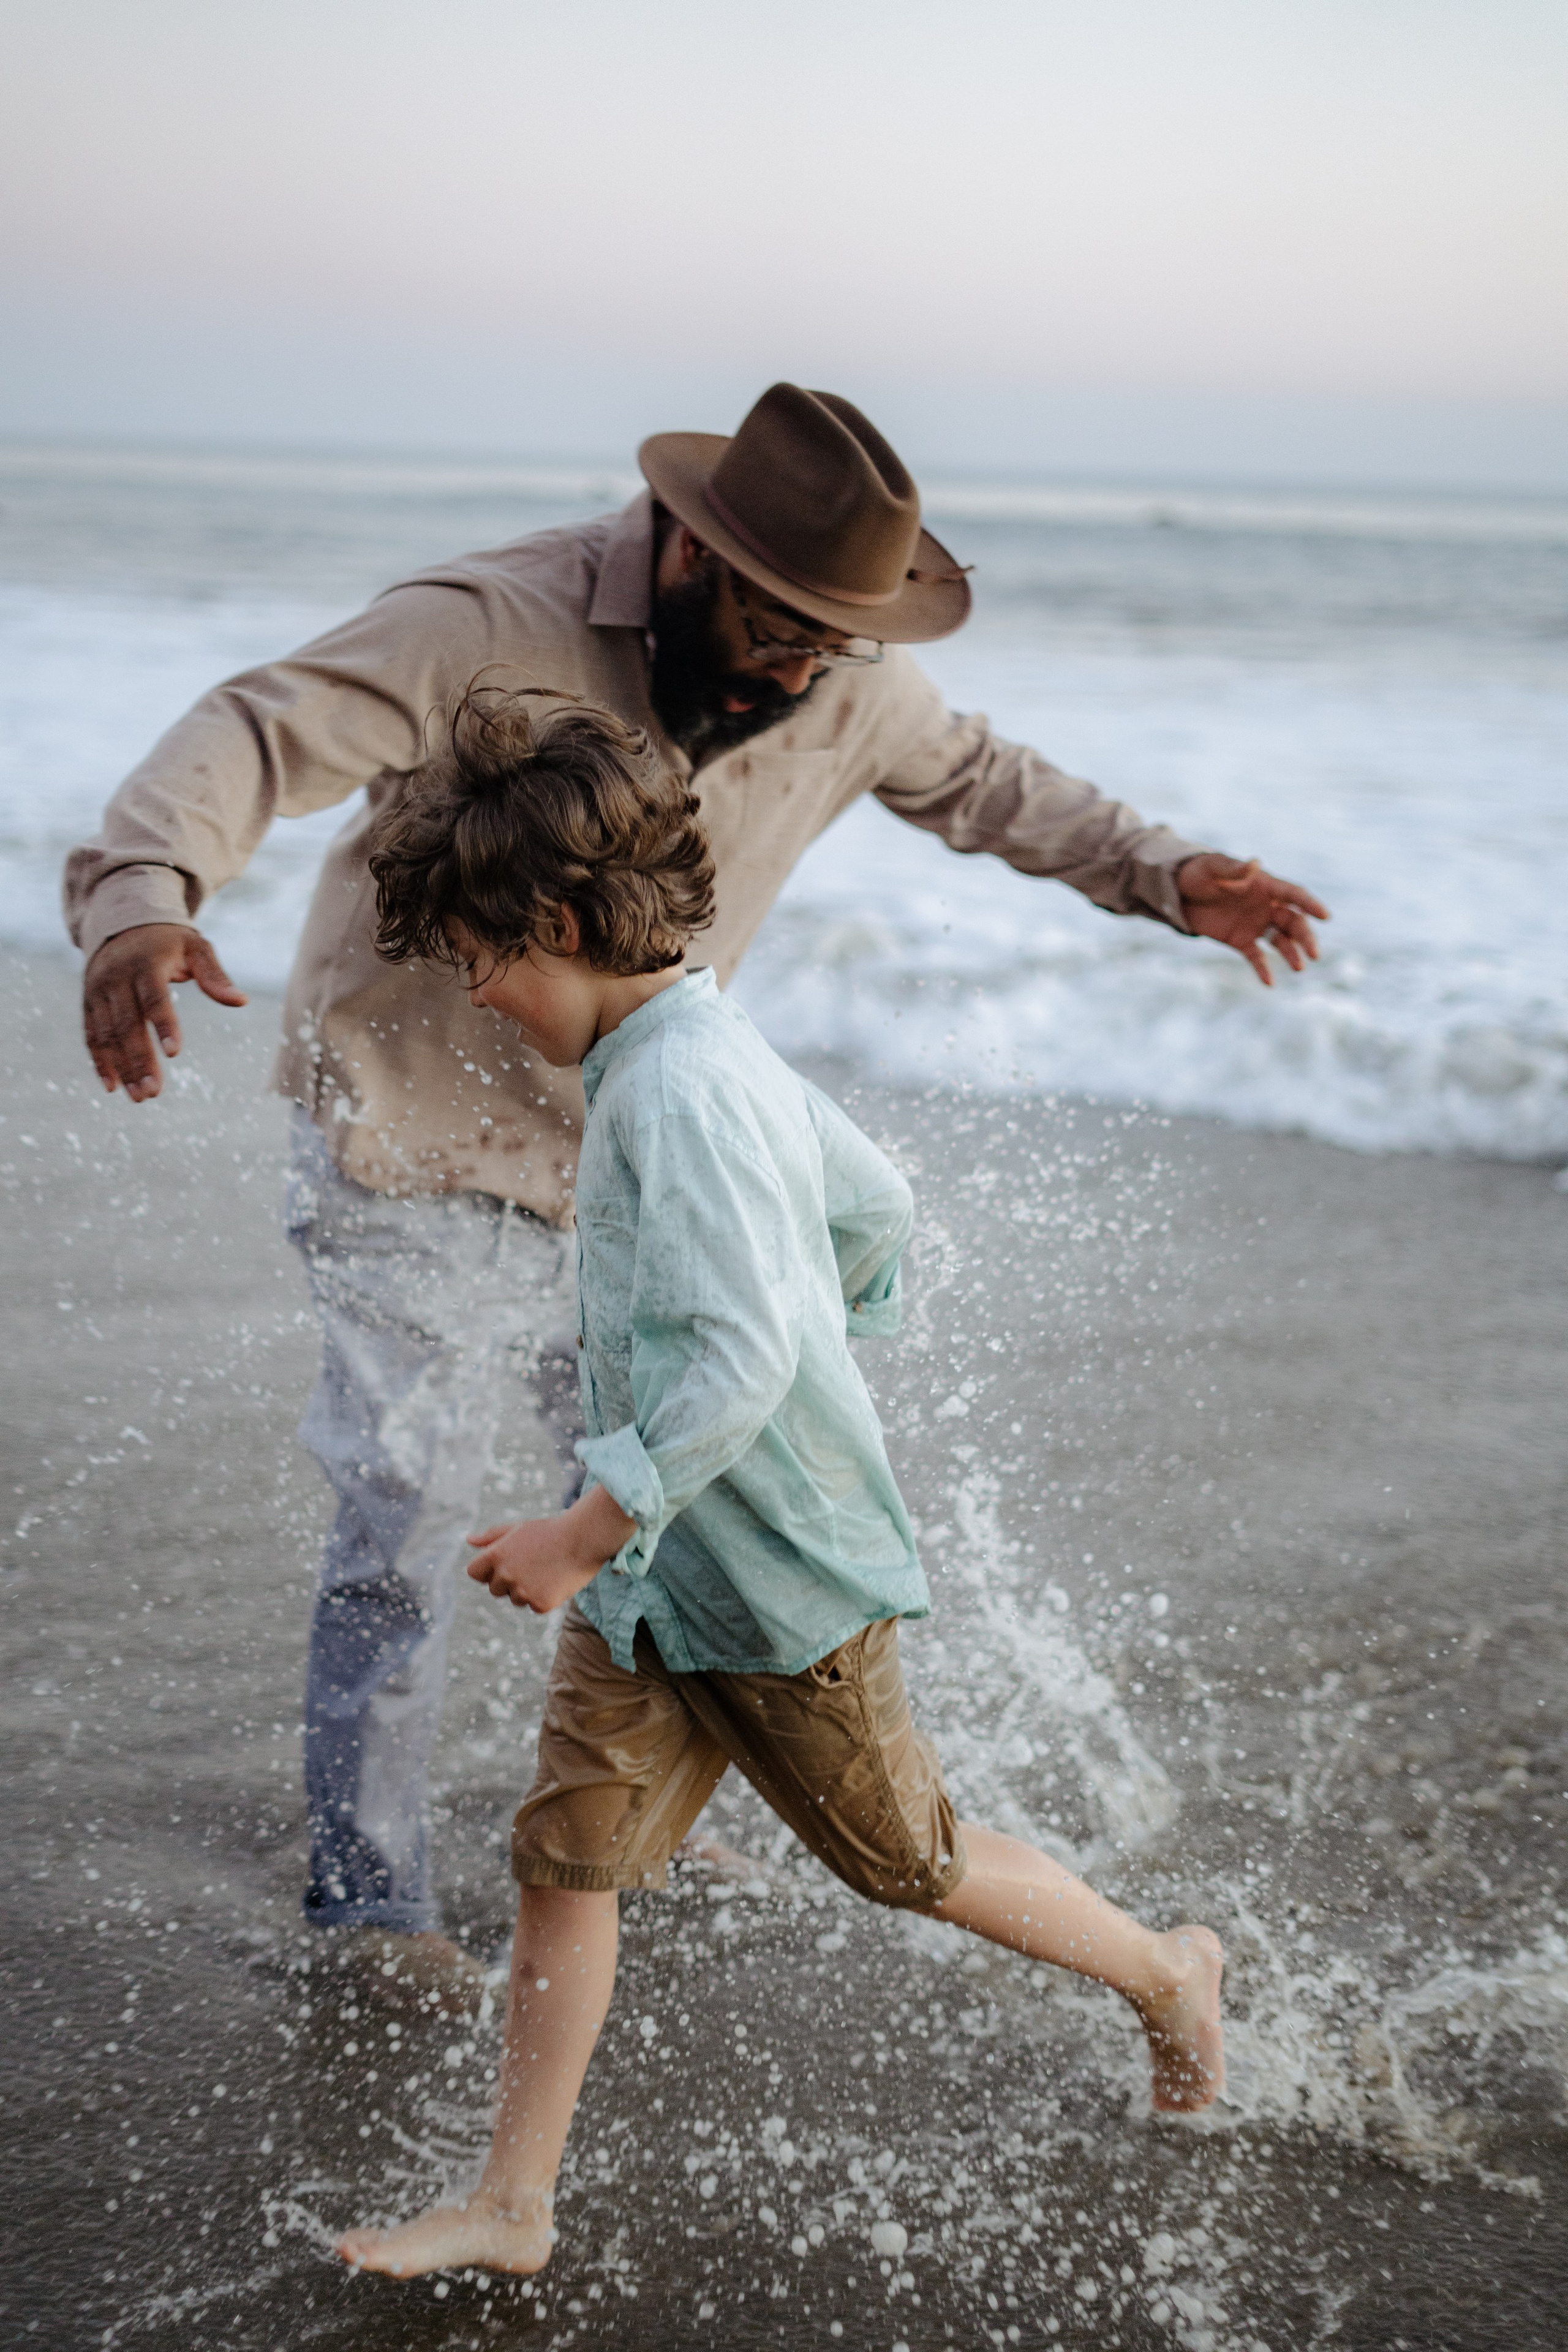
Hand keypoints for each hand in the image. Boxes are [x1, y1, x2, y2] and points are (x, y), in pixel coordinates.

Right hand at [83, 923, 247, 1100]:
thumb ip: (214, 975)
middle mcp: (116, 978)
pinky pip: (91, 1035)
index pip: (154, 998)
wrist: (122, 925)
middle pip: (127, 1023)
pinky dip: (101, 1062)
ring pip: (107, 1034)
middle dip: (140, 1059)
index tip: (175, 1053)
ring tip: (140, 1097)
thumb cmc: (169, 942)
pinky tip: (113, 1087)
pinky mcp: (89, 1004)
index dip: (164, 1025)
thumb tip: (241, 1001)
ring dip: (122, 1067)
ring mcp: (98, 992)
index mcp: (146, 964)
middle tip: (154, 1092)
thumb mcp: (194, 947)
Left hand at [466, 1485, 637, 1613]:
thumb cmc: (549, 1531)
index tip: (505, 1562)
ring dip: (527, 1589)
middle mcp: (506, 1575)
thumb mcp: (518, 1529)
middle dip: (509, 1580)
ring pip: (515, 1599)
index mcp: (496, 1555)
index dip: (487, 1569)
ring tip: (546, 1569)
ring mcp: (523, 1592)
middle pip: (495, 1588)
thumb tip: (469, 1540)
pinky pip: (534, 1606)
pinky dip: (544, 1597)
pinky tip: (556, 1580)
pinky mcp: (540, 1604)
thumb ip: (491, 1537)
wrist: (583, 1539)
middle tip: (533, 1563)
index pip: (474, 1573)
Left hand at [1175, 854, 1328, 986]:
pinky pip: (1256, 956)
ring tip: (1299, 967)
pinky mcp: (1241, 941)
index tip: (1325, 916)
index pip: (1293, 895)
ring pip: (1280, 940)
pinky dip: (1263, 969)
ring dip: (1291, 953)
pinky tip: (1270, 983)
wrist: (1179, 892)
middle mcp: (1267, 906)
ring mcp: (1256, 924)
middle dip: (1305, 936)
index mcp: (1266, 885)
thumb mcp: (1214, 868)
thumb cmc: (1200, 873)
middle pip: (1293, 921)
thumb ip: (1235, 869)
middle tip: (1314, 953)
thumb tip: (1255, 863)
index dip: (1310, 904)